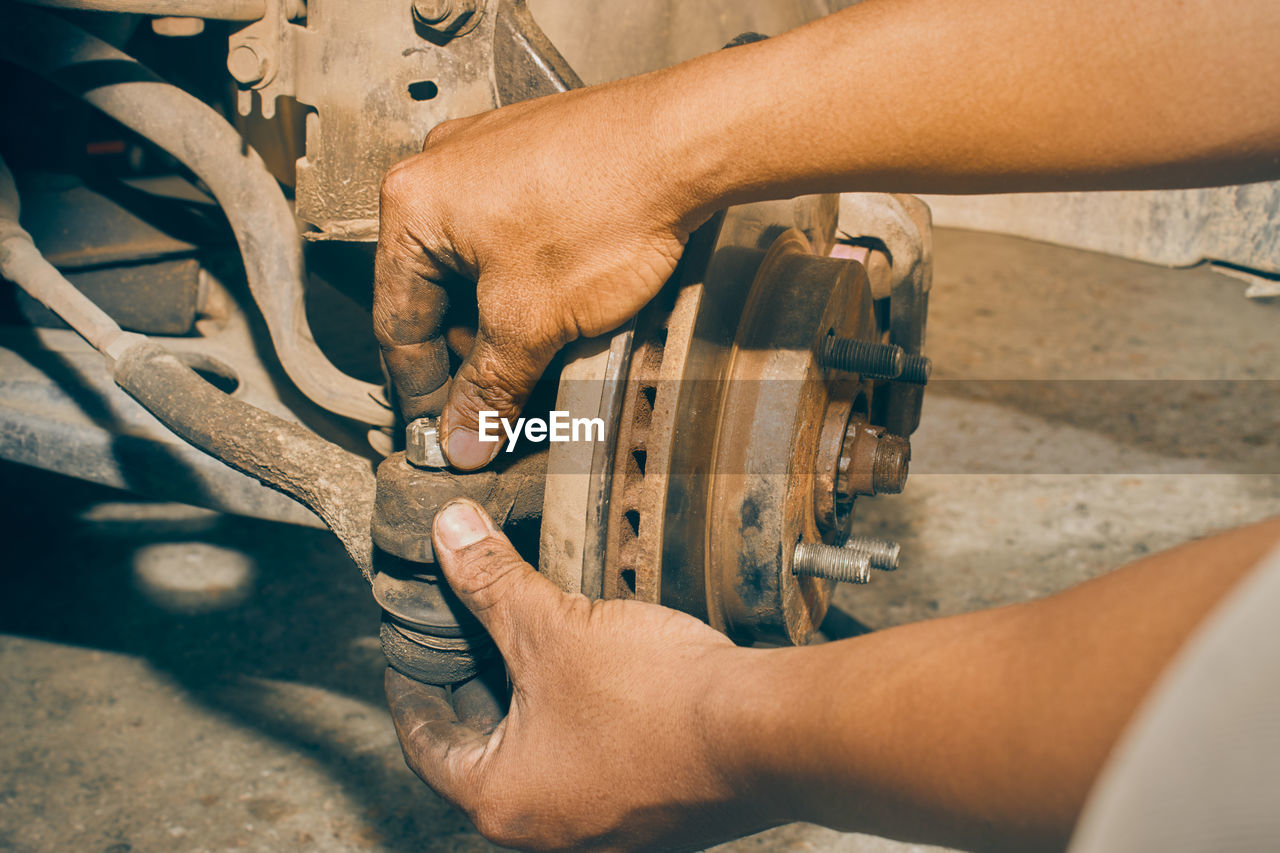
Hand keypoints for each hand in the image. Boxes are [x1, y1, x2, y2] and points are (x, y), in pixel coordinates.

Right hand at [375, 83, 705, 469]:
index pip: (397, 322)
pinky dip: (527, 280)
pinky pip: (511, 234)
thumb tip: (464, 438)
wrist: (686, 142)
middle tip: (498, 403)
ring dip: (501, 320)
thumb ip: (490, 386)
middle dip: (469, 353)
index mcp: (413, 206)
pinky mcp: (535, 155)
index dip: (421, 390)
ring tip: (540, 357)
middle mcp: (440, 171)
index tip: (444, 431)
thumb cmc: (609, 205)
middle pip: (436, 293)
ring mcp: (488, 157)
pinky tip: (563, 308)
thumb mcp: (534, 320)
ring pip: (476, 266)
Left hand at [384, 499, 773, 850]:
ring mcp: (602, 830)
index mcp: (502, 801)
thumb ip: (492, 582)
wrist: (766, 735)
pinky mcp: (650, 816)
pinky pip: (590, 764)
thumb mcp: (554, 628)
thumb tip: (448, 532)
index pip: (427, 744)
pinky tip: (593, 675)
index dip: (410, 688)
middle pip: (483, 752)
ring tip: (529, 644)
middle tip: (464, 636)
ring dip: (528, 705)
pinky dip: (576, 722)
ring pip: (540, 758)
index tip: (406, 657)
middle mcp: (545, 831)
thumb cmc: (656, 701)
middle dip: (472, 687)